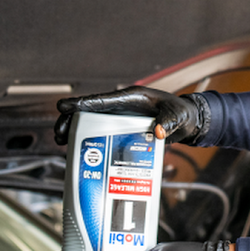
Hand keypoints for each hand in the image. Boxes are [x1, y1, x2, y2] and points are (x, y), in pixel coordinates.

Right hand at [54, 86, 208, 145]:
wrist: (188, 121)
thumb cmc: (182, 113)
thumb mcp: (179, 116)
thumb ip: (170, 122)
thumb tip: (159, 132)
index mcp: (132, 97)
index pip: (103, 100)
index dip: (82, 103)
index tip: (63, 107)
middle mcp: (123, 106)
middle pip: (91, 112)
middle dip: (73, 121)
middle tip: (60, 134)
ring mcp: (122, 118)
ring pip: (93, 123)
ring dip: (78, 132)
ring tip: (63, 143)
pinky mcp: (125, 130)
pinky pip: (104, 134)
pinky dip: (92, 142)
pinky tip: (83, 153)